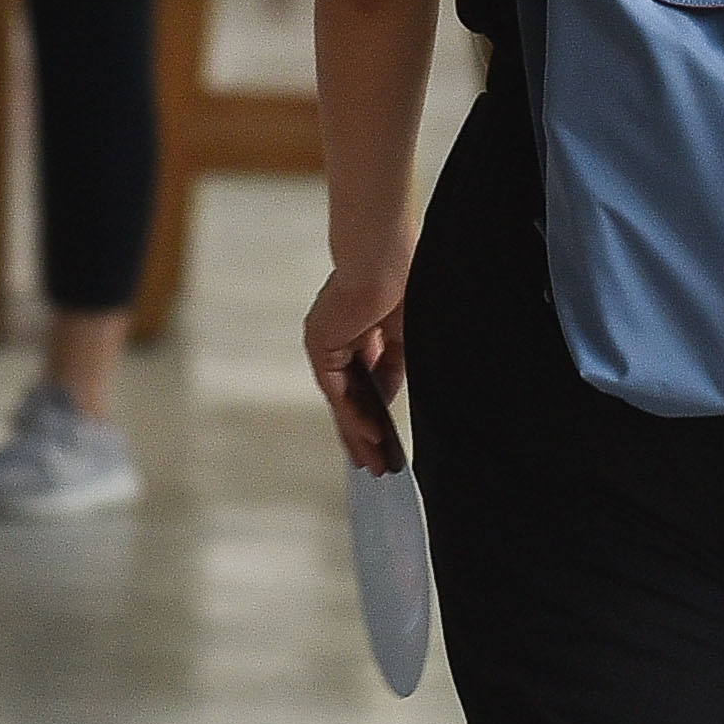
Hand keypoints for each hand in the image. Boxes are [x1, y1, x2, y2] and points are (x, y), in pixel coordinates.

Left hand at [302, 258, 407, 474]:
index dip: (375, 413)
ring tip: (374, 464)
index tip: (386, 442)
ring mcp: (327, 345)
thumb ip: (392, 367)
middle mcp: (338, 341)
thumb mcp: (402, 336)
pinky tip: (373, 437)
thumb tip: (386, 399)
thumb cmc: (400, 281)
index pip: (365, 383)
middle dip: (363, 435)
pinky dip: (355, 417)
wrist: (382, 257)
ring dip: (359, 435)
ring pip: (343, 401)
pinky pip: (339, 393)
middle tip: (374, 466)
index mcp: (358, 332)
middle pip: (349, 399)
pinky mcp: (321, 347)